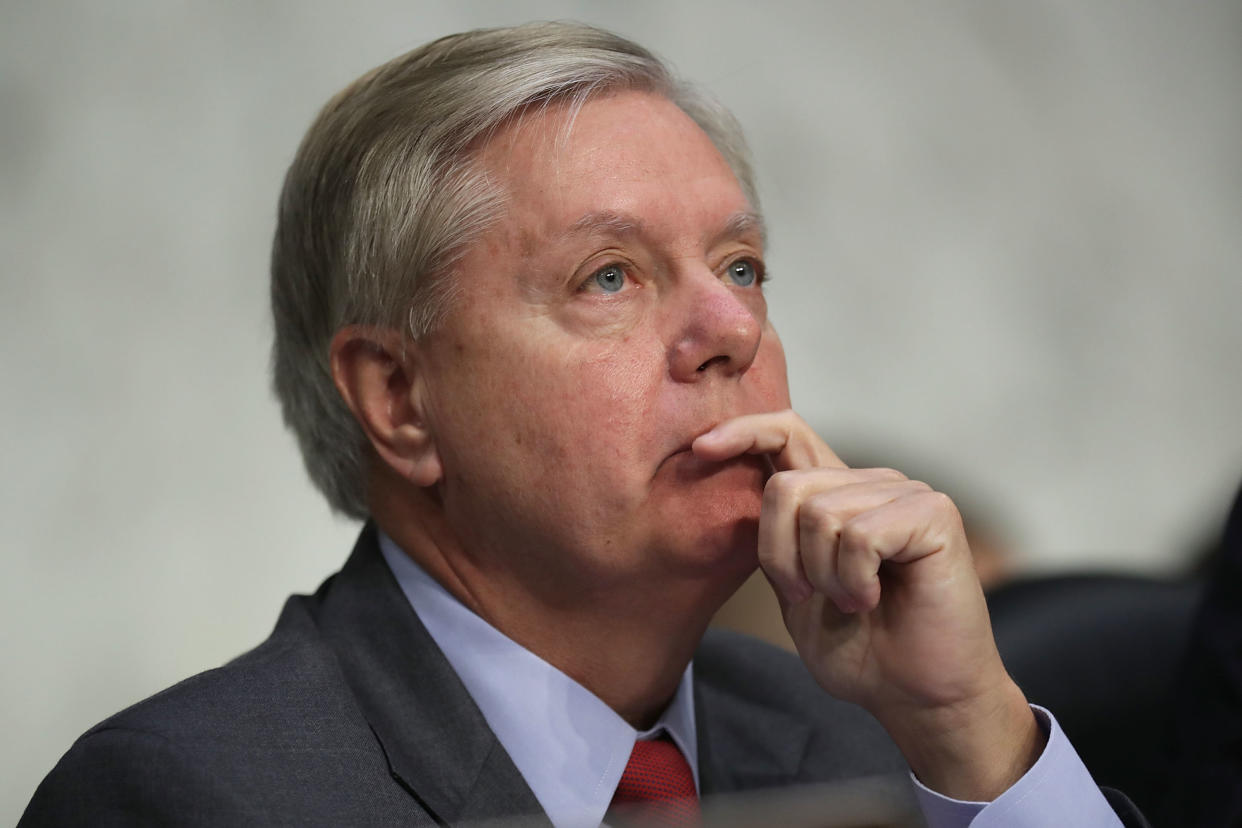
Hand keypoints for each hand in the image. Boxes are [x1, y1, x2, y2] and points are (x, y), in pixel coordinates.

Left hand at [693, 410, 1041, 799]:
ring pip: (819, 513)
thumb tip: (729, 480)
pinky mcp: (933, 513)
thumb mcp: (794, 587)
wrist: (916, 697)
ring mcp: (905, 493)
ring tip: (853, 602)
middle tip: (813, 597)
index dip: (742, 431)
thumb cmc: (859, 647)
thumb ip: (774, 538)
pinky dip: (853, 580)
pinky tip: (873, 599)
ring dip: (823, 576)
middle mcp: (870, 483)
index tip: (701, 449)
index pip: (786, 432)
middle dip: (782, 556)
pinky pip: (858, 536)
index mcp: (835, 494)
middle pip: (787, 486)